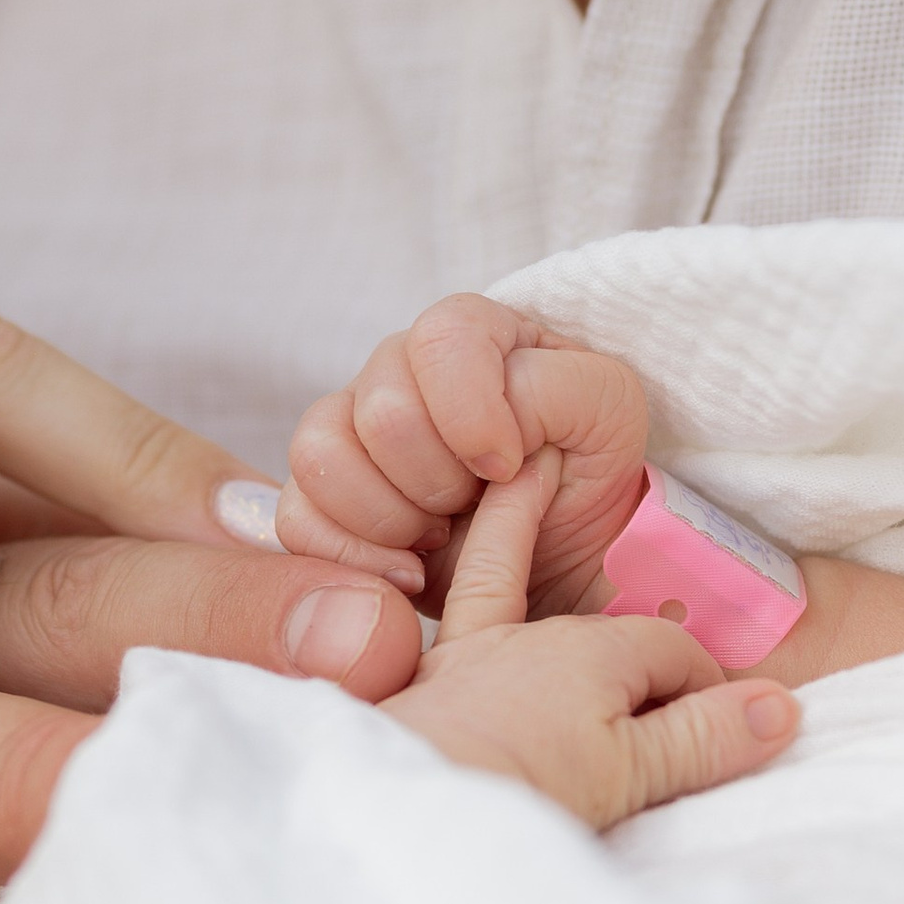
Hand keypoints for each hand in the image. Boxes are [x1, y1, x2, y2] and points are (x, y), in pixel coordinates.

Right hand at [280, 293, 648, 613]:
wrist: (563, 556)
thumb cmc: (584, 473)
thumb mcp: (608, 413)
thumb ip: (556, 390)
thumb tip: (484, 431)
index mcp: (470, 334)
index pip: (442, 339)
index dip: (472, 414)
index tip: (507, 467)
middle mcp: (399, 368)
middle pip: (382, 410)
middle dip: (439, 479)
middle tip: (476, 505)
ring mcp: (351, 429)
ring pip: (321, 455)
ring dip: (393, 516)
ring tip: (442, 536)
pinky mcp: (321, 496)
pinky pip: (295, 516)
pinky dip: (354, 555)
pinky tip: (409, 570)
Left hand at [383, 460, 797, 825]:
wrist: (410, 809)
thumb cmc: (523, 792)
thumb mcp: (631, 776)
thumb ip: (706, 737)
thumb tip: (783, 706)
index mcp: (595, 654)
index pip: (675, 652)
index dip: (707, 687)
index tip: (722, 727)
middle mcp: (533, 637)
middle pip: (608, 632)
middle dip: (646, 652)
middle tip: (672, 699)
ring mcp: (471, 655)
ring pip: (512, 581)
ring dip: (528, 542)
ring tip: (538, 492)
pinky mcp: (421, 681)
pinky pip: (447, 597)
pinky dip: (459, 557)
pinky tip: (455, 573)